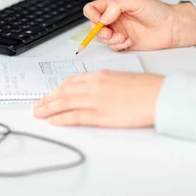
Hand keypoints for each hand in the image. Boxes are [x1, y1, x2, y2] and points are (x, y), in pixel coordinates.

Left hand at [33, 70, 163, 127]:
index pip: (71, 81)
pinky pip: (74, 116)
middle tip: (36, 106)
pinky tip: (53, 121)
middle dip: (47, 99)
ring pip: (64, 103)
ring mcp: (96, 99)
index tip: (49, 95)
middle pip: (63, 91)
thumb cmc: (145, 88)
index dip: (57, 89)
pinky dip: (61, 118)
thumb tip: (91, 91)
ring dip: (48, 108)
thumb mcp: (120, 78)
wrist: (159, 95)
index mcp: (100, 74)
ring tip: (39, 114)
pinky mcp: (100, 114)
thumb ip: (103, 83)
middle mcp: (94, 85)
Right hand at [82, 0, 195, 51]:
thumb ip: (116, 7)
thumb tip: (102, 18)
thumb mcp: (136, 2)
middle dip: (99, 32)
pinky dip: (118, 46)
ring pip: (102, 38)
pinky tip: (129, 42)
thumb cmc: (157, 11)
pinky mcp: (124, 43)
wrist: (172, 27)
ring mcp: (118, 31)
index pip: (92, 9)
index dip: (91, 15)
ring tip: (124, 38)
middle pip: (94, 26)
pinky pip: (113, 47)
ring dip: (111, 40)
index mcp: (113, 5)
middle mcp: (113, 18)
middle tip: (109, 34)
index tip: (99, 20)